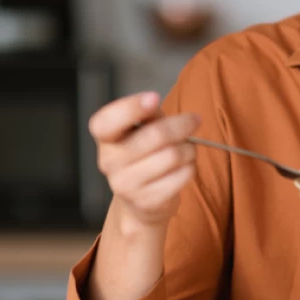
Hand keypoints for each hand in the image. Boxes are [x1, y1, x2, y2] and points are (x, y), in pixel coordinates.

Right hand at [89, 92, 200, 229]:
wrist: (140, 200)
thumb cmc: (144, 155)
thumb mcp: (141, 129)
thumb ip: (147, 115)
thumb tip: (154, 105)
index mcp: (105, 138)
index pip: (107, 121)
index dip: (131, 108)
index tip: (154, 97)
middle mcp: (108, 161)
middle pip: (156, 135)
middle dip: (182, 125)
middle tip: (195, 120)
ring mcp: (125, 184)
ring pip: (173, 155)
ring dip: (189, 149)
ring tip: (187, 150)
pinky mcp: (146, 201)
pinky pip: (182, 176)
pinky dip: (190, 167)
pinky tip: (183, 168)